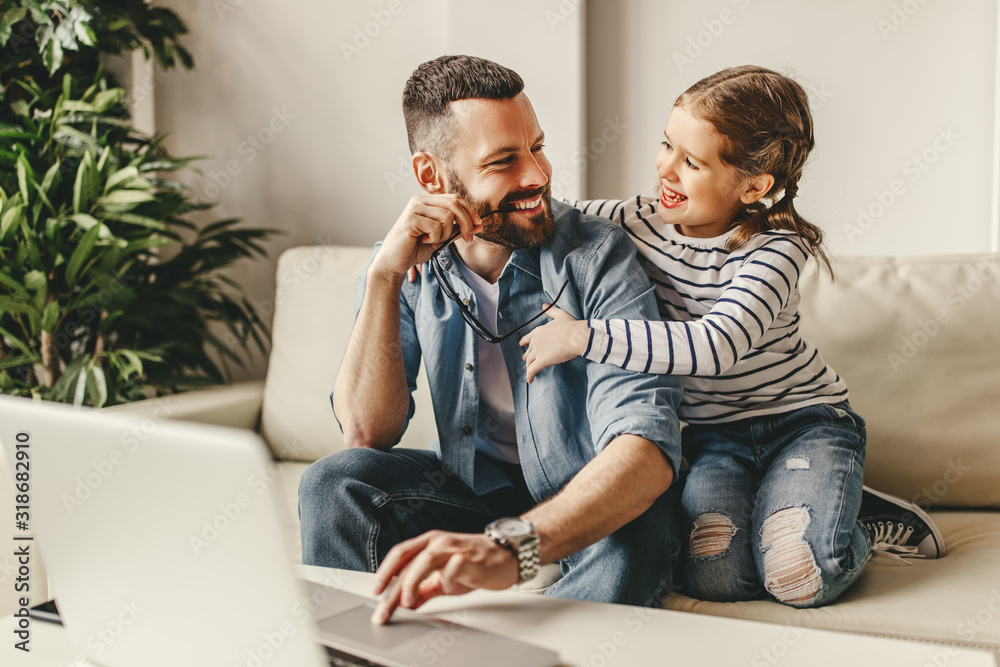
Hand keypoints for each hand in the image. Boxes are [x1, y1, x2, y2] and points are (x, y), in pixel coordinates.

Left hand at [370, 531, 517, 624]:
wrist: (509, 556)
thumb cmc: (476, 563)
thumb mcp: (444, 579)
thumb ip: (424, 589)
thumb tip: (406, 603)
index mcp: (429, 543)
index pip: (399, 555)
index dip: (384, 574)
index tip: (376, 593)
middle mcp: (439, 542)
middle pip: (407, 559)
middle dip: (392, 585)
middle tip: (384, 607)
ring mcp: (455, 548)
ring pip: (425, 560)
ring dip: (413, 582)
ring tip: (407, 602)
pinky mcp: (471, 558)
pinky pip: (453, 568)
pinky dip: (446, 580)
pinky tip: (445, 588)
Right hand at [373, 194, 481, 280]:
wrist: (395, 260)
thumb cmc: (416, 248)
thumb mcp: (442, 237)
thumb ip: (458, 229)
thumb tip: (479, 225)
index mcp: (427, 201)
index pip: (455, 199)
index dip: (470, 211)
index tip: (478, 225)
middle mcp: (420, 200)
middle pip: (454, 204)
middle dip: (466, 222)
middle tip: (467, 239)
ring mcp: (414, 208)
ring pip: (447, 217)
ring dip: (446, 234)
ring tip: (434, 241)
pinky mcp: (411, 219)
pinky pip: (436, 227)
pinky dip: (435, 238)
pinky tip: (424, 241)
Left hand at [519, 307, 589, 382]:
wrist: (576, 336)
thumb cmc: (571, 326)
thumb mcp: (560, 314)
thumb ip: (550, 310)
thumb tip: (544, 305)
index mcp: (539, 331)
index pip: (528, 338)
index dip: (524, 342)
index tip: (521, 345)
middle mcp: (536, 341)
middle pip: (528, 351)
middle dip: (527, 356)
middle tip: (526, 360)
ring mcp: (537, 352)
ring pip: (529, 361)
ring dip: (529, 366)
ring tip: (529, 371)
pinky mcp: (541, 361)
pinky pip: (532, 371)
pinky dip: (530, 376)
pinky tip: (530, 380)